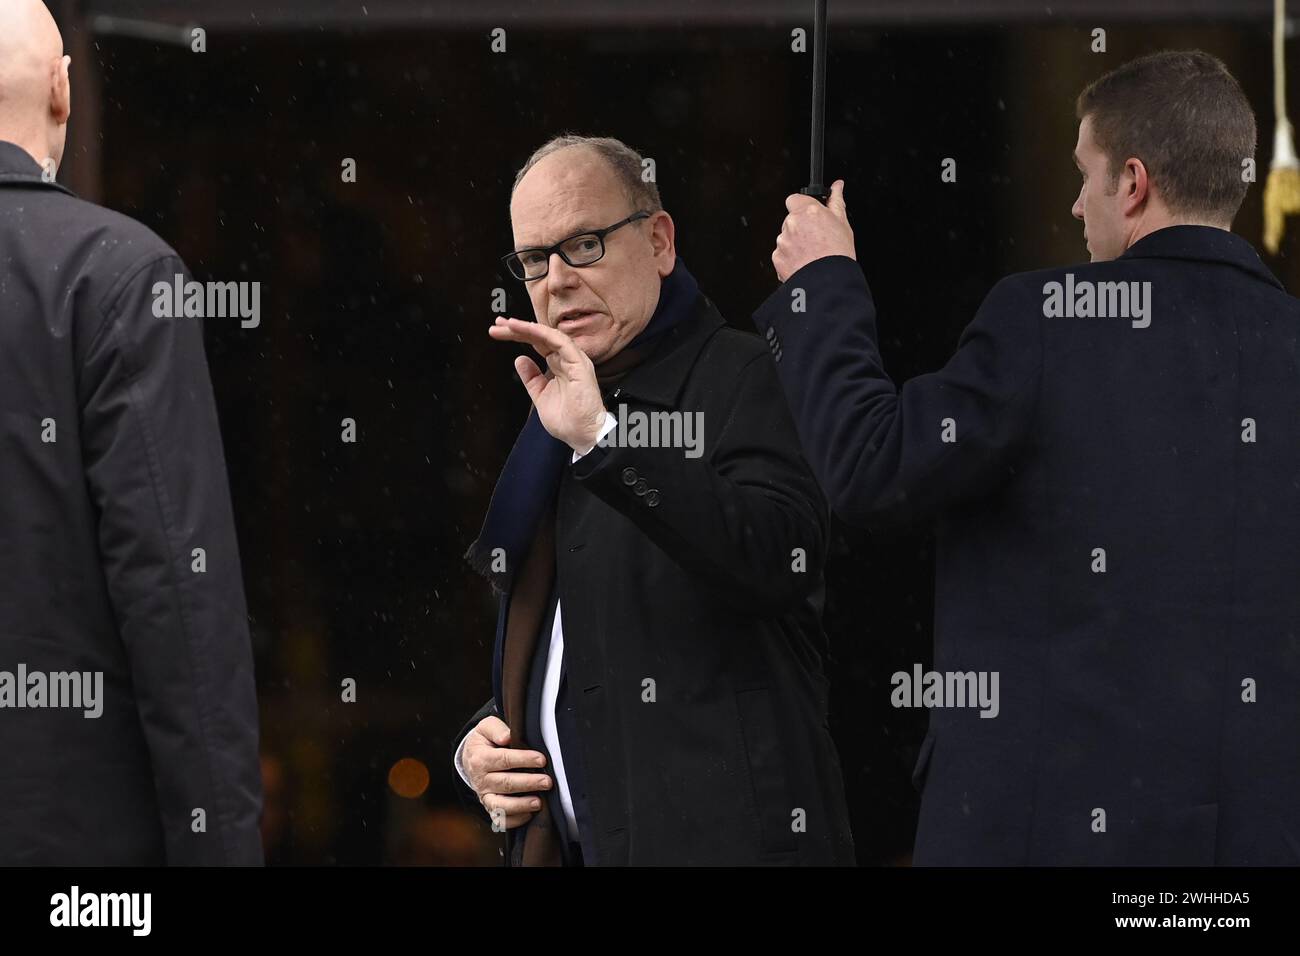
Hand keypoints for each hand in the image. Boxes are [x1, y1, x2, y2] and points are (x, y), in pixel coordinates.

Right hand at [462, 715, 550, 829]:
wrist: (471, 758)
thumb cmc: (486, 741)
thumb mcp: (486, 727)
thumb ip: (496, 729)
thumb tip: (507, 737)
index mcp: (480, 758)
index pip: (504, 760)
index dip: (523, 760)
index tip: (541, 759)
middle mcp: (481, 780)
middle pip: (506, 783)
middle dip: (528, 783)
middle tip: (547, 782)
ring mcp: (485, 796)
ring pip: (501, 806)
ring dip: (521, 805)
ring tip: (539, 802)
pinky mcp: (490, 808)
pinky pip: (500, 820)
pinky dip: (514, 820)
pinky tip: (530, 814)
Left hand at [488, 317, 607, 452]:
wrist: (584, 436)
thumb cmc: (569, 420)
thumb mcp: (540, 395)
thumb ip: (531, 378)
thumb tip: (520, 360)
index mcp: (559, 366)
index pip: (537, 344)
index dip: (519, 336)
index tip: (499, 332)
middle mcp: (567, 360)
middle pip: (540, 337)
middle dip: (518, 329)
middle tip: (498, 325)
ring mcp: (574, 360)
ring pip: (549, 336)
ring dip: (527, 328)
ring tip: (508, 325)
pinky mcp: (579, 364)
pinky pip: (560, 342)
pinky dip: (542, 333)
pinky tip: (525, 329)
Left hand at [771, 179, 855, 282]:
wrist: (829, 281)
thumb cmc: (837, 254)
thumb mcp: (843, 223)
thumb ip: (836, 201)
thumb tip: (837, 186)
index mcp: (808, 211)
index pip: (794, 199)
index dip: (801, 206)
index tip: (810, 214)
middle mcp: (792, 224)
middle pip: (790, 220)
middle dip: (800, 227)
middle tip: (816, 238)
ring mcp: (783, 241)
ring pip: (786, 238)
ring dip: (795, 243)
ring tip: (812, 254)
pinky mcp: (777, 257)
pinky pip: (782, 254)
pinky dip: (790, 258)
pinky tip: (805, 263)